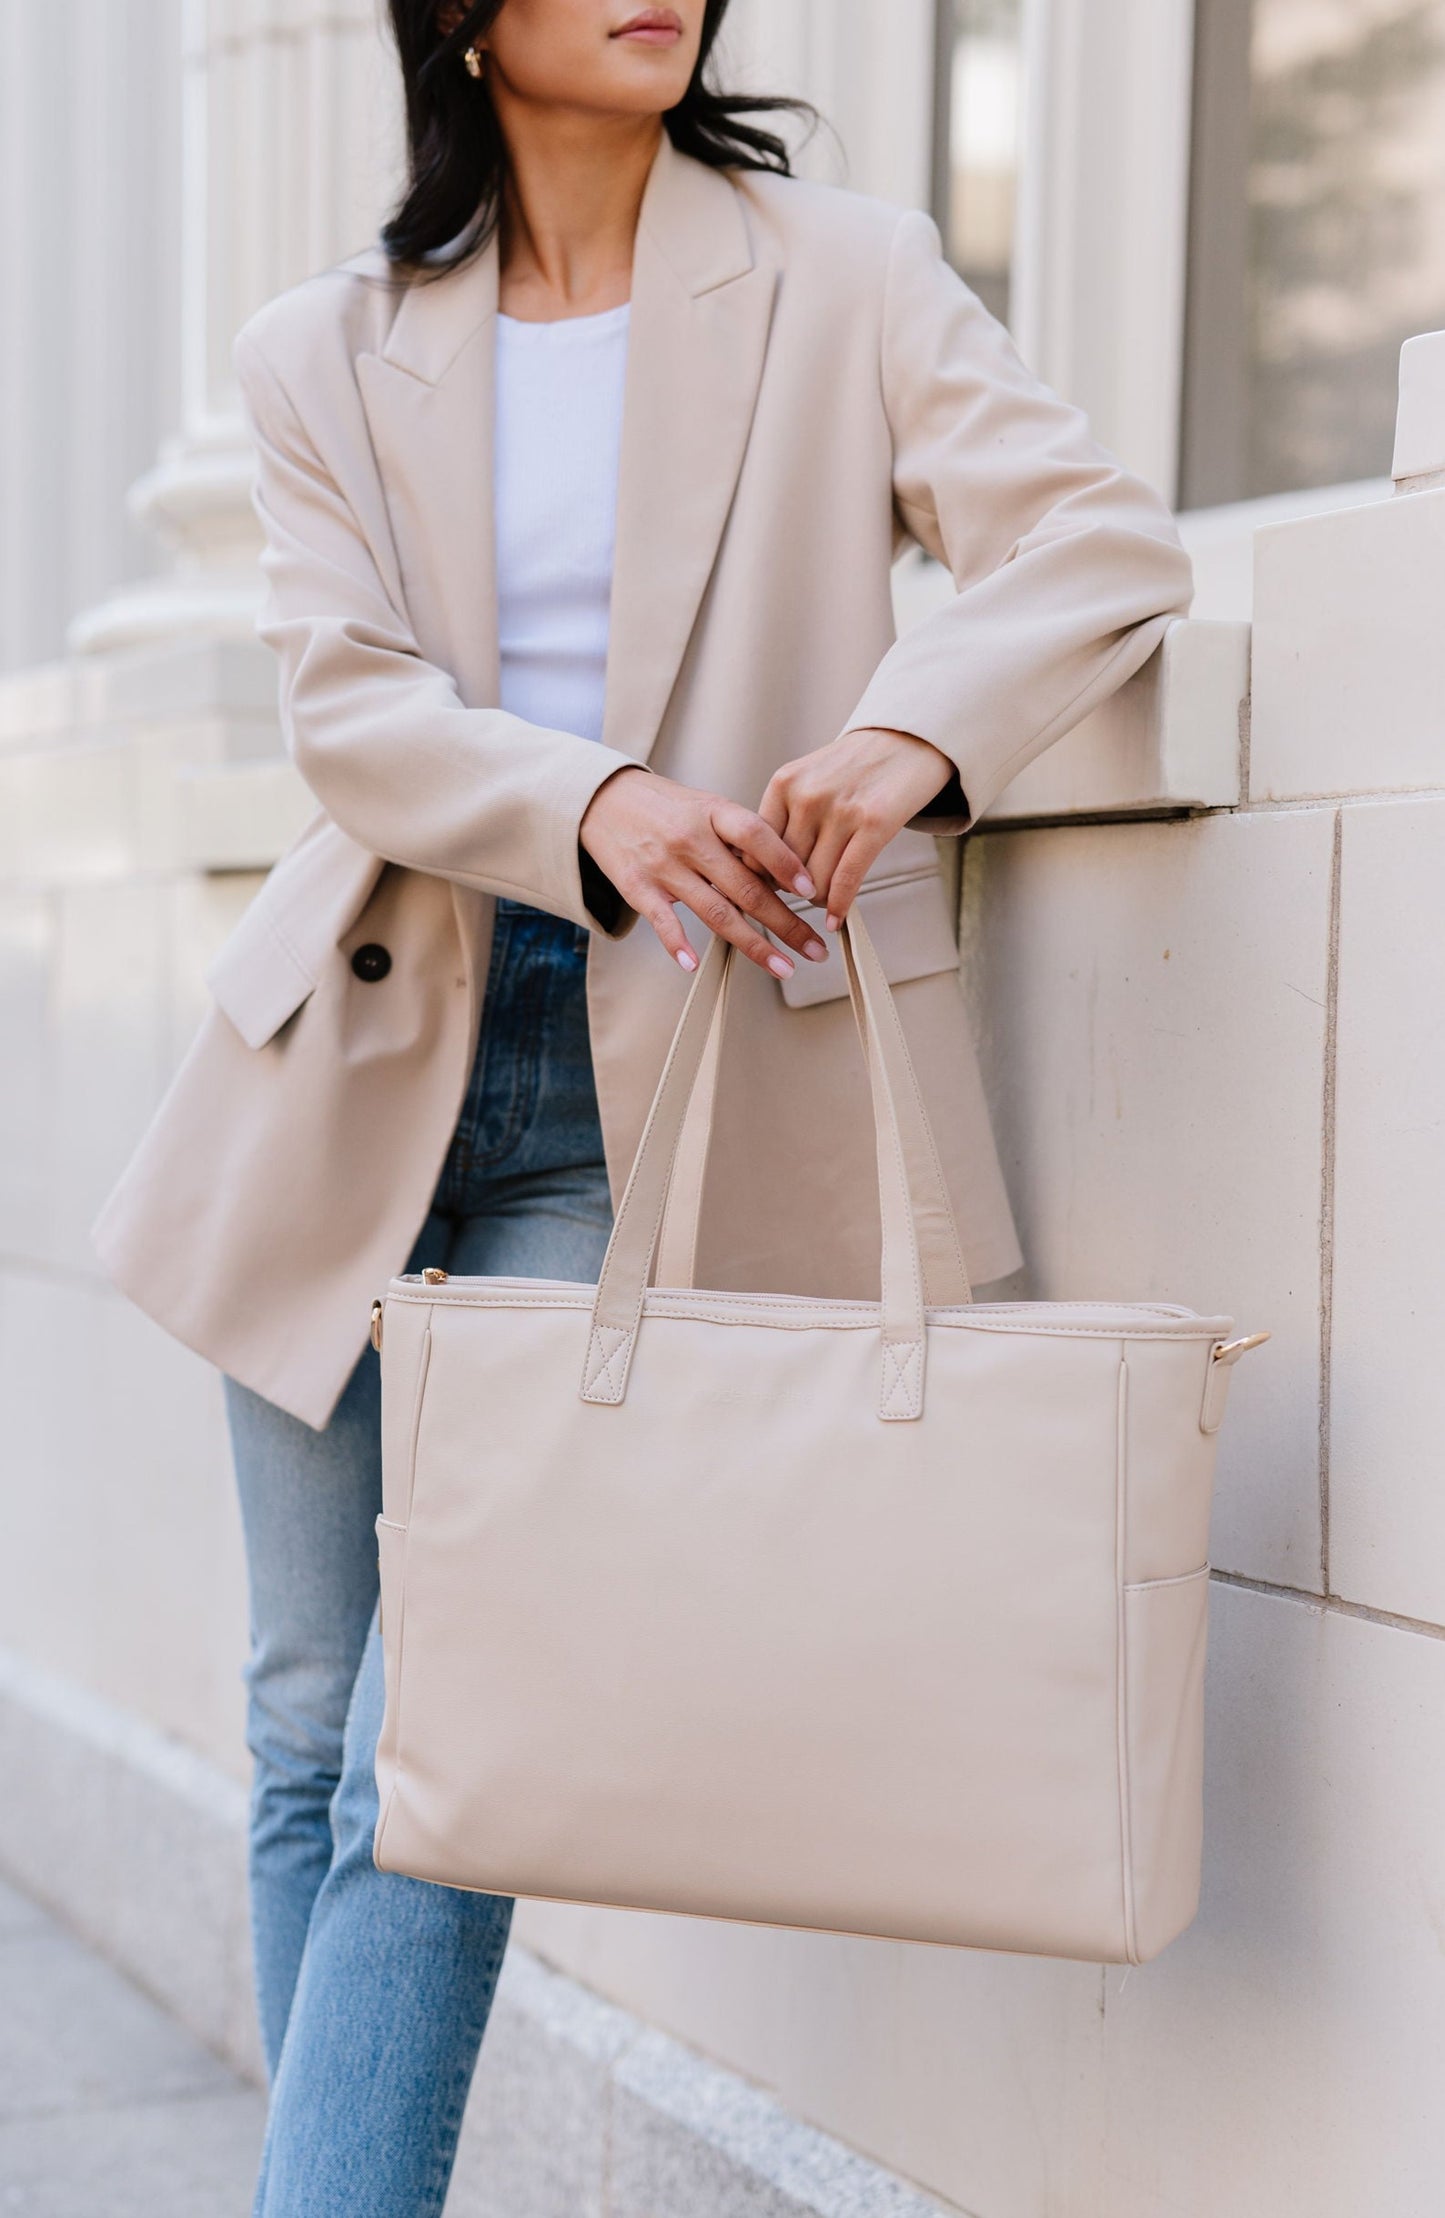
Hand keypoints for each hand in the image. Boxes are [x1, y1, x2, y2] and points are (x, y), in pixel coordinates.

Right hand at [579, 767, 830, 976]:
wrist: (606, 800)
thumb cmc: (666, 807)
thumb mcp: (708, 806)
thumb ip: (742, 837)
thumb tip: (787, 874)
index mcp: (713, 812)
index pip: (756, 835)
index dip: (786, 862)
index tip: (810, 890)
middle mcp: (690, 839)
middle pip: (746, 887)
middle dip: (786, 923)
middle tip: (815, 948)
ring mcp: (664, 865)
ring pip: (716, 912)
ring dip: (753, 945)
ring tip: (782, 967)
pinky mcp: (638, 887)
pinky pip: (663, 921)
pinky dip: (677, 944)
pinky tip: (693, 964)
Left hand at [758, 728, 956, 928]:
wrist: (908, 739)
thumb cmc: (857, 767)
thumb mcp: (808, 779)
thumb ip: (786, 818)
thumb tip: (766, 873)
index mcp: (784, 784)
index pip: (757, 850)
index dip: (764, 878)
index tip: (773, 892)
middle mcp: (807, 796)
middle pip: (785, 871)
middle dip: (793, 892)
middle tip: (805, 899)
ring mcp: (840, 809)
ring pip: (815, 881)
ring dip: (820, 900)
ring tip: (827, 901)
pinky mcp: (874, 823)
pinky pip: (847, 880)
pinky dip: (840, 907)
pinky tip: (838, 919)